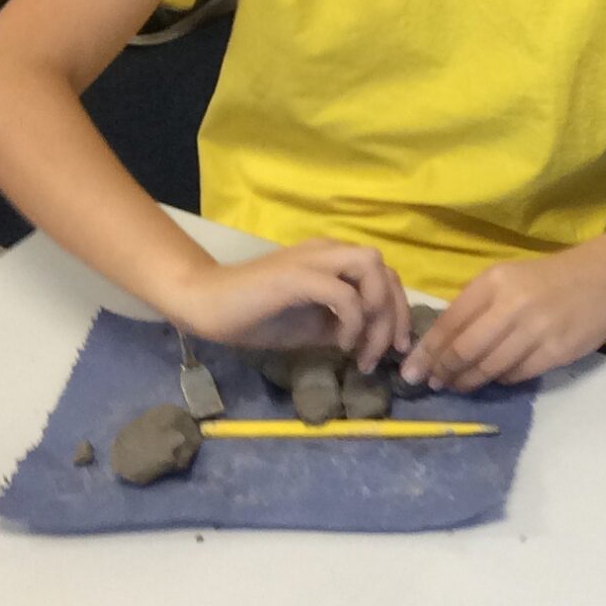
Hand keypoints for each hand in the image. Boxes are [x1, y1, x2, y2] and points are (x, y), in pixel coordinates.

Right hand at [158, 239, 409, 373]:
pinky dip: (351, 320)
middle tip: (381, 354)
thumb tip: (373, 341)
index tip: (394, 349)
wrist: (208, 306)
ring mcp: (312, 259)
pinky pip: (343, 293)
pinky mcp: (297, 275)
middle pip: (385, 270)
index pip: (384, 275)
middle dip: (394, 315)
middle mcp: (328, 251)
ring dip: (377, 313)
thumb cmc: (257, 316)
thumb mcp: (313, 327)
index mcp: (333, 259)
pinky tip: (339, 344)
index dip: (398, 311)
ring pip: (371, 268)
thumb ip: (344, 326)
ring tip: (359, 347)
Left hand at [402, 244, 605, 391]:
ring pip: (488, 367)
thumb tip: (441, 344)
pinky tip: (492, 379)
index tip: (411, 370)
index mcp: (494, 282)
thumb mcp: (508, 279)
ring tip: (456, 386)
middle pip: (464, 349)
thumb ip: (476, 306)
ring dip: (467, 381)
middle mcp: (512, 305)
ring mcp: (535, 330)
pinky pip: (515, 374)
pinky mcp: (555, 352)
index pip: (450, 322)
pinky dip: (499, 380)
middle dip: (442, 371)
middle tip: (431, 384)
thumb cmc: (549, 279)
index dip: (427, 351)